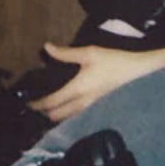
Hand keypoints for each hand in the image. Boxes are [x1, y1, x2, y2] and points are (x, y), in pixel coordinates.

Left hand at [29, 40, 164, 123]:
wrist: (137, 71)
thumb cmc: (114, 60)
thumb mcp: (89, 53)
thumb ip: (66, 53)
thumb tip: (46, 48)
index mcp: (78, 89)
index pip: (51, 102)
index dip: (37, 105)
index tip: (27, 103)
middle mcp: (82, 102)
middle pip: (57, 116)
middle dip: (43, 114)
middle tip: (34, 107)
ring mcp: (91, 106)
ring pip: (67, 118)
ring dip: (55, 115)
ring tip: (46, 108)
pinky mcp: (97, 105)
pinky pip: (76, 115)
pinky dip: (66, 113)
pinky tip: (64, 106)